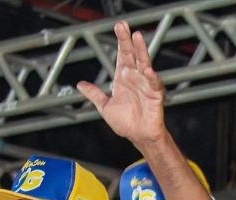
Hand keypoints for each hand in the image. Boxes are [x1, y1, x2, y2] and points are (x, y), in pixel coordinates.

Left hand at [77, 22, 167, 145]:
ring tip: (137, 37)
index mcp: (123, 78)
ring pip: (144, 64)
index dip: (120, 42)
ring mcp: (145, 85)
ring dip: (141, 51)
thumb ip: (94, 94)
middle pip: (131, 55)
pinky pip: (154, 84)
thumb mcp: (105, 107)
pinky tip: (148, 70)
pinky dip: (152, 77)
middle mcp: (135, 78)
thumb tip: (80, 85)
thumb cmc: (126, 123)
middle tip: (123, 26)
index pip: (122, 55)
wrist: (138, 137)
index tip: (118, 28)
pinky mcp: (155, 95)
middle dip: (127, 40)